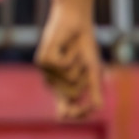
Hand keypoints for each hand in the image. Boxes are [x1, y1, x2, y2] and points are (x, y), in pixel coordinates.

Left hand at [34, 0, 103, 119]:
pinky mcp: (42, 61)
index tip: (82, 113)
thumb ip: (94, 88)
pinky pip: (62, 64)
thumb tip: (96, 108)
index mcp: (63, 89)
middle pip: (74, 94)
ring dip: (79, 64)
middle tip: (84, 63)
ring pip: (70, 78)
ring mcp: (45, 73)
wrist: (74, 24)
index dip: (75, 114)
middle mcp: (52, 83)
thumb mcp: (93, 70)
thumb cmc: (84, 48)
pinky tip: (66, 48)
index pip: (66, 110)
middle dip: (86, 78)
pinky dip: (70, 55)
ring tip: (74, 53)